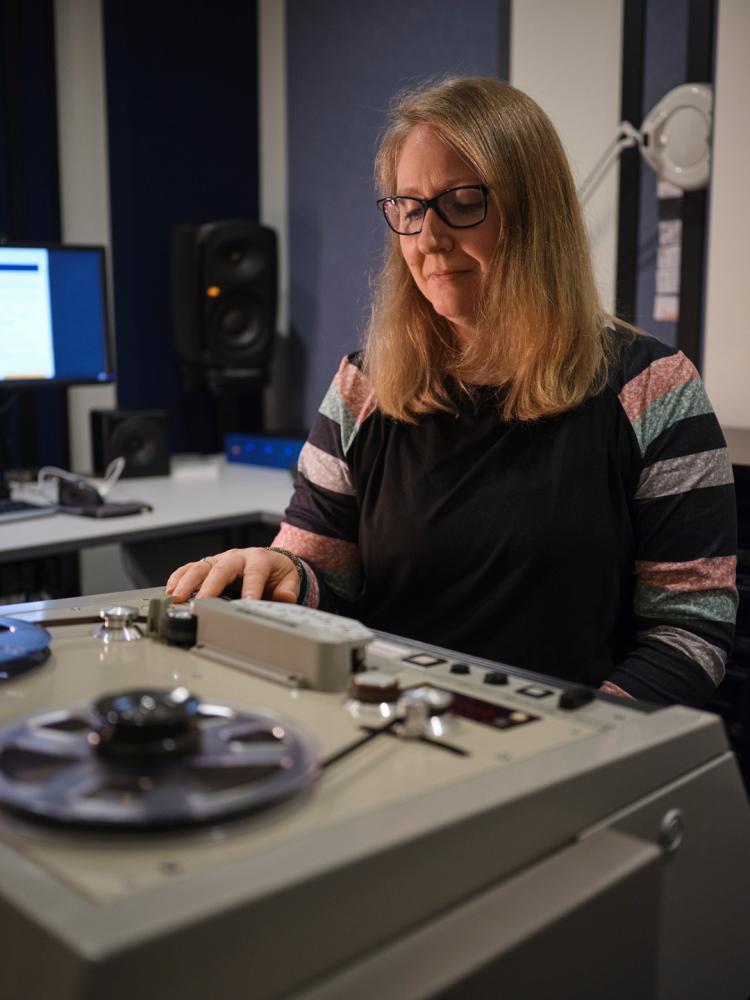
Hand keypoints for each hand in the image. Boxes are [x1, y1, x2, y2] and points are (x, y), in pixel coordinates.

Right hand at [165, 547, 300, 604]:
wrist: (270, 561)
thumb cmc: (277, 572)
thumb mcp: (289, 580)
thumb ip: (287, 590)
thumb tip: (284, 598)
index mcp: (259, 559)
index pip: (254, 575)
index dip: (250, 590)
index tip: (245, 605)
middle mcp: (237, 557)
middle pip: (221, 569)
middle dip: (210, 586)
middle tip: (200, 602)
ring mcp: (220, 559)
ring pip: (201, 567)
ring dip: (187, 582)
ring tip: (176, 597)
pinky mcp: (209, 564)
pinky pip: (190, 568)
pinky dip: (178, 577)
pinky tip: (169, 589)